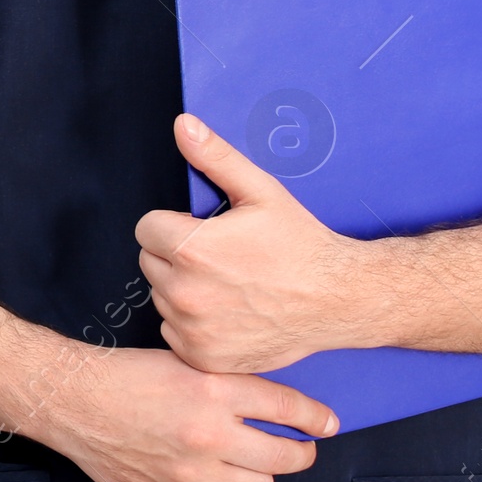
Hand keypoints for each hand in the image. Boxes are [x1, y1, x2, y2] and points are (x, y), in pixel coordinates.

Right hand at [36, 346, 336, 481]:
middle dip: (301, 451)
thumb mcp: (185, 361)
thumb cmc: (129, 375)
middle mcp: (209, 433)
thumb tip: (276, 400)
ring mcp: (193, 471)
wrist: (80, 403)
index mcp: (213, 389)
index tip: (328, 423)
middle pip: (284, 455)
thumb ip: (229, 381)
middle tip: (301, 446)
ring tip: (258, 459)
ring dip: (265, 472)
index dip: (314, 417)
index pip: (285, 406)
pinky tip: (226, 474)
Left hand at [136, 113, 373, 373]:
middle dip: (176, 254)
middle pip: (150, 262)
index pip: (146, 228)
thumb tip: (183, 125)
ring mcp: (193, 330)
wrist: (335, 298)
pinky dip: (192, 324)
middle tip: (218, 256)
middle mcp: (185, 293)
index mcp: (191, 248)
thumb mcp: (260, 190)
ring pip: (161, 297)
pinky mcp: (202, 357)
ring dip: (182, 288)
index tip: (201, 230)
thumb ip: (215, 157)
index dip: (173, 224)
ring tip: (226, 283)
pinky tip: (226, 311)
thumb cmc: (299, 244)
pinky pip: (173, 332)